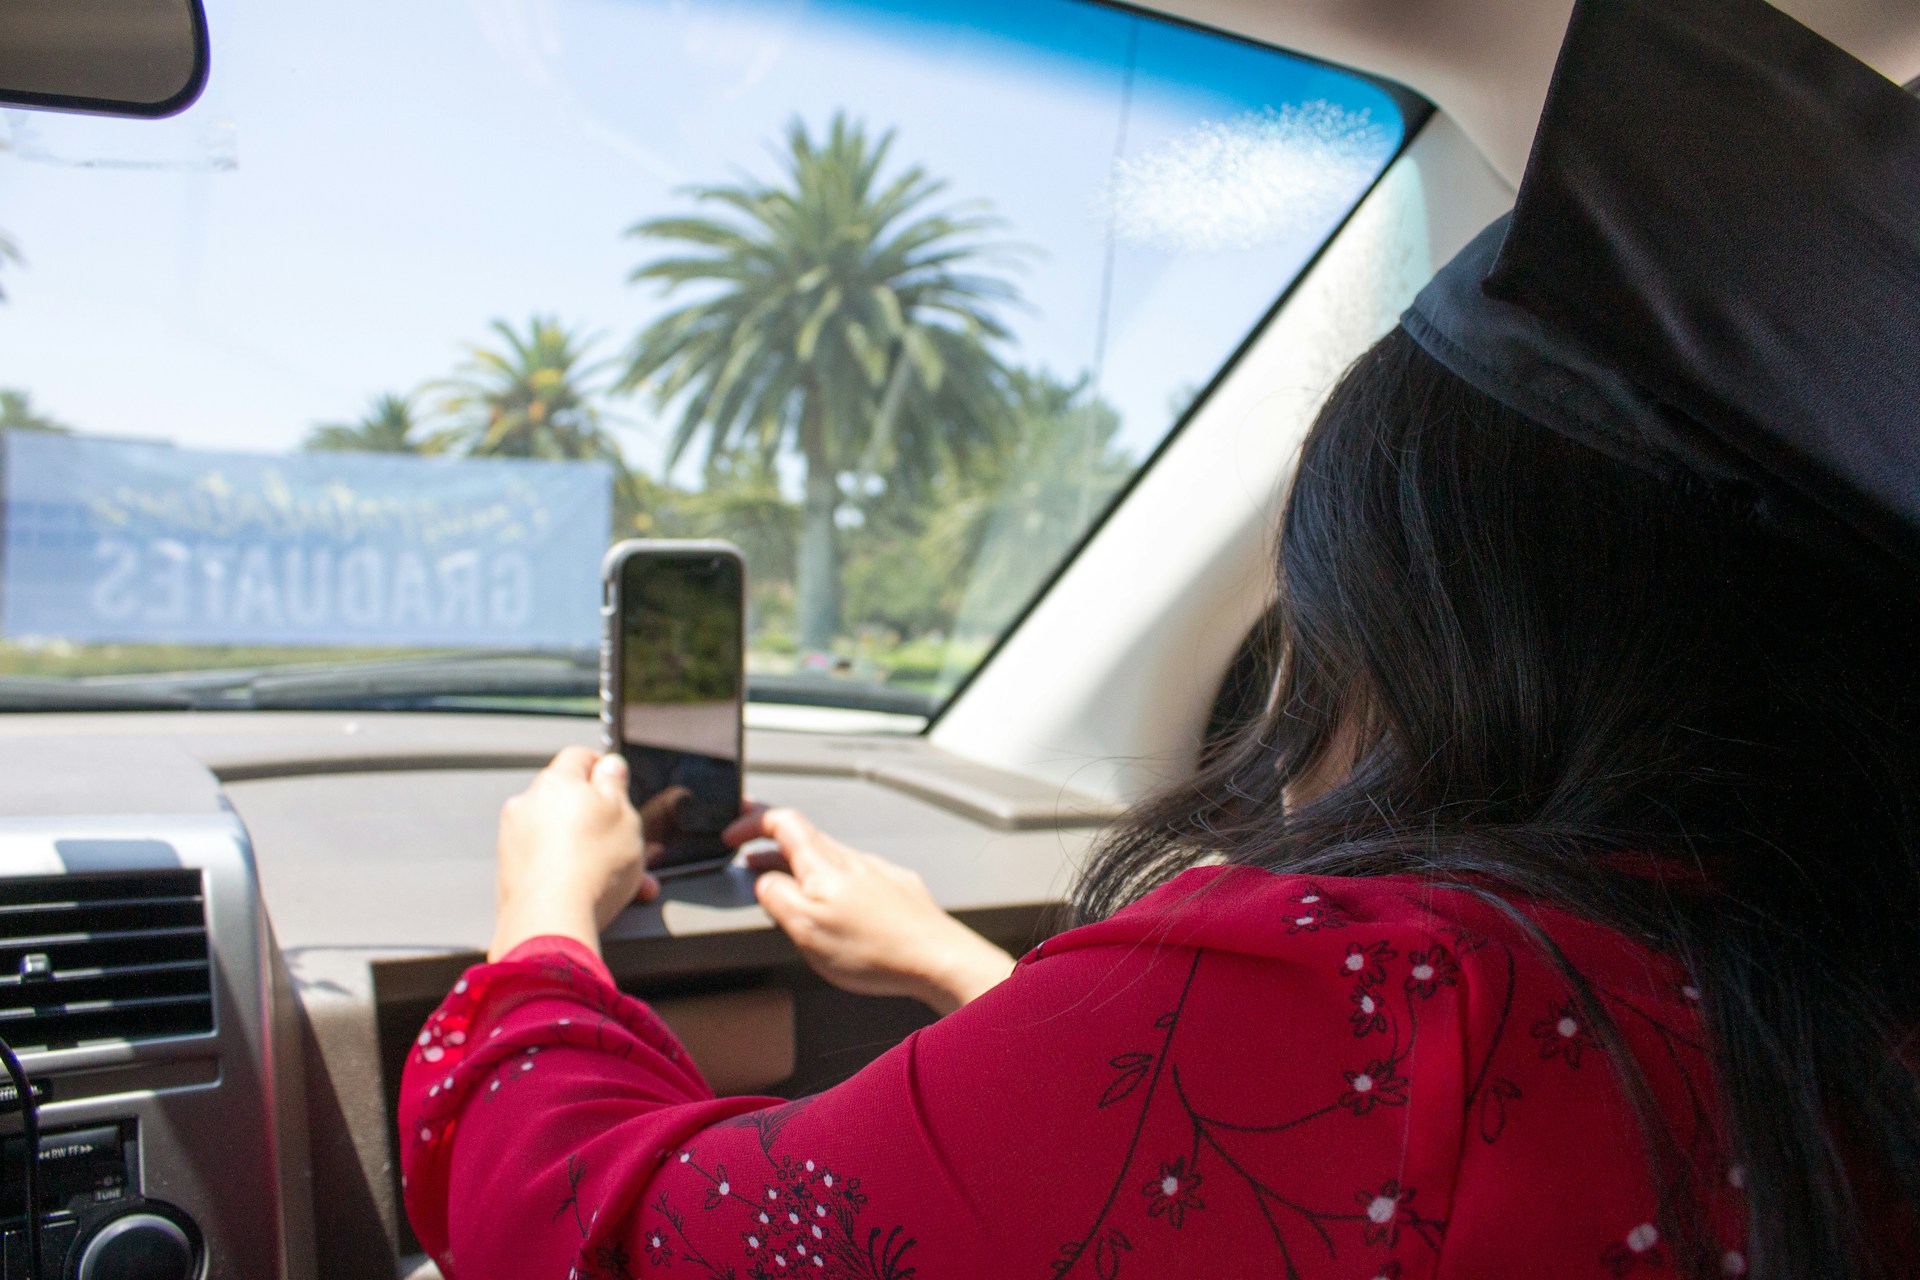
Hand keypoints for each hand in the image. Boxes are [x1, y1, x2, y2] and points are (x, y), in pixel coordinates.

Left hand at [489, 747, 658, 961]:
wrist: (551, 922)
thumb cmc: (590, 867)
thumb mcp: (624, 815)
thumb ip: (615, 784)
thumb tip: (609, 766)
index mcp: (555, 783)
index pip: (580, 757)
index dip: (604, 769)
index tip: (618, 786)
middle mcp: (527, 806)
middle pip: (572, 803)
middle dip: (603, 822)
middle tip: (629, 842)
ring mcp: (515, 841)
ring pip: (564, 839)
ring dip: (594, 853)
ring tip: (626, 880)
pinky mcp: (511, 874)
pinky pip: (550, 865)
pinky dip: (574, 874)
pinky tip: (598, 894)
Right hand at [726, 806, 1014, 1014]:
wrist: (938, 958)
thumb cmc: (875, 948)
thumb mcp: (806, 928)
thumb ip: (777, 897)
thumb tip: (763, 879)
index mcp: (824, 863)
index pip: (781, 821)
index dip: (751, 821)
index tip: (731, 835)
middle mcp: (851, 859)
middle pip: (804, 838)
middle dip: (770, 844)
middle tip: (746, 854)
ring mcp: (877, 872)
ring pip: (829, 858)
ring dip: (798, 865)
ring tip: (781, 880)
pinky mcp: (896, 889)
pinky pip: (854, 876)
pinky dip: (830, 881)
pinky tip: (833, 904)